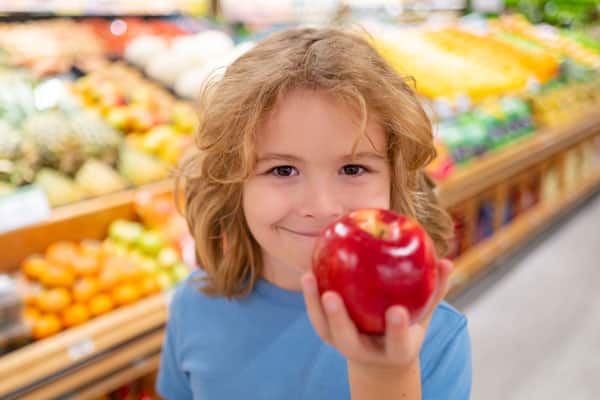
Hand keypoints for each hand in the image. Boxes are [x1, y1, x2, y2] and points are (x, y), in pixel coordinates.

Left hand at [301, 259, 452, 370]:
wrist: (381, 356)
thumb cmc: (406, 328)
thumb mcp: (423, 314)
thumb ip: (435, 290)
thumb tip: (446, 260)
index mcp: (395, 351)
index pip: (397, 344)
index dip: (396, 330)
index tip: (396, 311)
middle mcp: (366, 352)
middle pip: (349, 341)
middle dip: (340, 320)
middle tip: (332, 297)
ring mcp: (344, 345)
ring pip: (325, 330)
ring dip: (314, 305)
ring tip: (309, 277)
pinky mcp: (329, 336)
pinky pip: (316, 317)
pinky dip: (310, 297)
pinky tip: (308, 272)